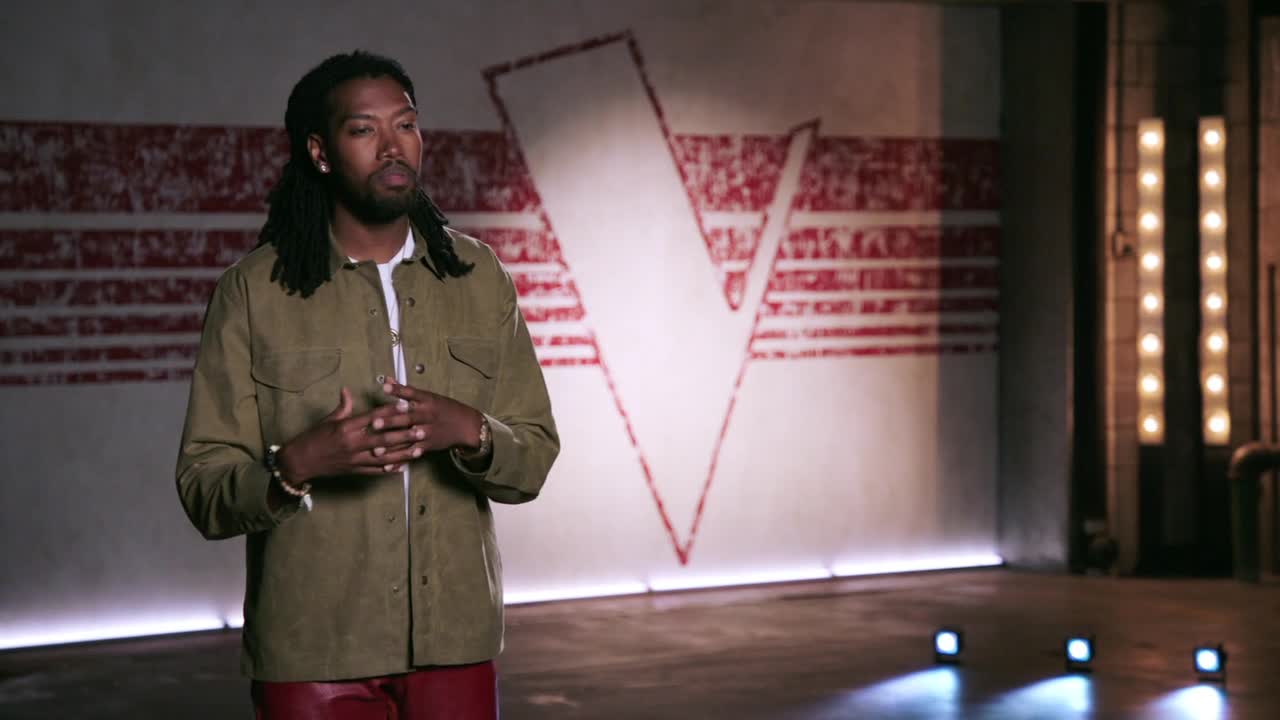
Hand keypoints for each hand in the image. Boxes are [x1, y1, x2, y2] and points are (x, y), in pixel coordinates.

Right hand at [277, 387, 429, 483]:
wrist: (299, 461)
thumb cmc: (313, 437)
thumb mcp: (327, 420)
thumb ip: (342, 407)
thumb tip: (347, 390)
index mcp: (346, 427)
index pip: (373, 417)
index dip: (391, 411)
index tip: (406, 406)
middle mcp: (352, 443)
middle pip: (383, 438)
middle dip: (404, 434)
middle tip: (421, 430)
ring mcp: (354, 459)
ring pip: (383, 457)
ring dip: (403, 454)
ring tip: (418, 450)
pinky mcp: (354, 470)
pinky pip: (374, 471)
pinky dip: (389, 469)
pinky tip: (403, 467)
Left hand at [379, 382, 482, 452]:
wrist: (465, 426)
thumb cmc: (444, 409)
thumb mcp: (429, 397)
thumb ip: (406, 391)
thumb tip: (388, 380)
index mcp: (427, 401)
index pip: (411, 394)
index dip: (398, 390)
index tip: (385, 388)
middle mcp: (427, 416)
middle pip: (407, 418)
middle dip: (391, 422)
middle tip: (375, 423)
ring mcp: (427, 432)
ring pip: (407, 438)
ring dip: (391, 444)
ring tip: (376, 449)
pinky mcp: (427, 446)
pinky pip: (410, 454)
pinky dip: (399, 460)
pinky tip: (387, 465)